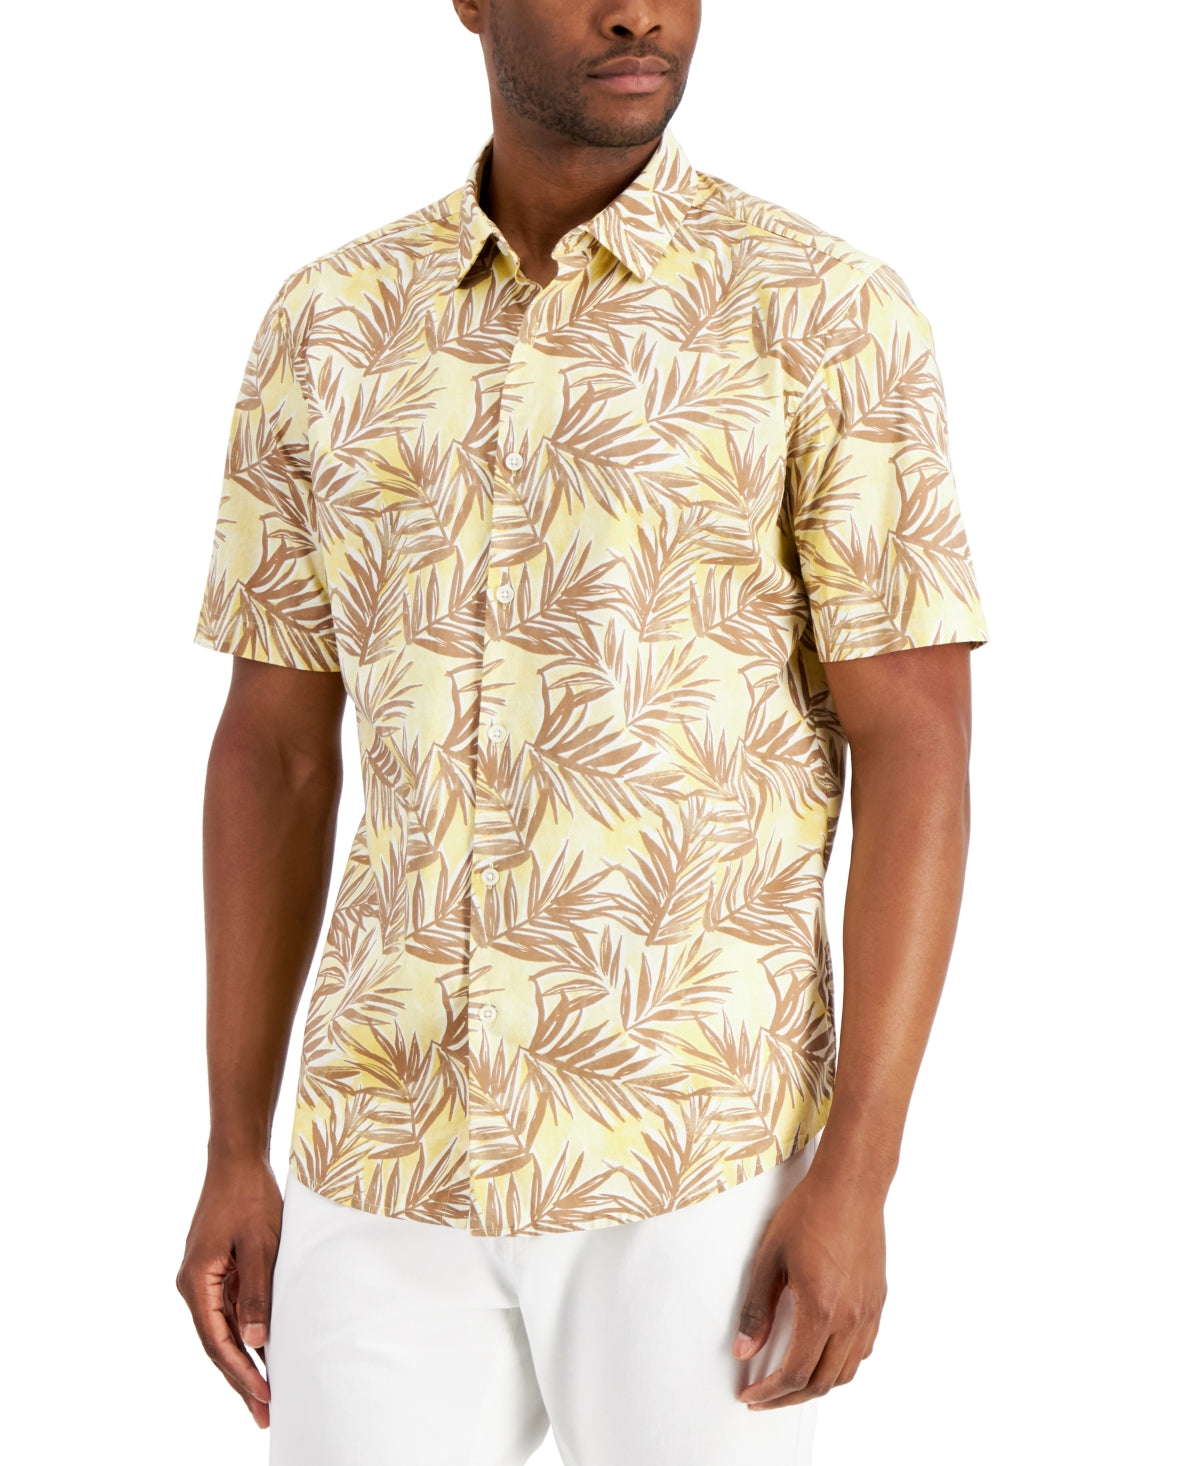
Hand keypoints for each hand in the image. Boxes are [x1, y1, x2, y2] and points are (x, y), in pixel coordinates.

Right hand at [176, 1155, 281, 1427]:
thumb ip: (257, 1291)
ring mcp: (204, 1278)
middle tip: (265, 1413)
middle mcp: (194, 1285)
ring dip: (243, 1358)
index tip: (264, 1397)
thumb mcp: (260, 1244)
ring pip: (222, 1330)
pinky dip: (245, 1332)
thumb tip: (256, 1340)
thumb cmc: (250, 1196)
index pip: (218, 1341)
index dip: (241, 1373)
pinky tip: (263, 1350)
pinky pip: (229, 1310)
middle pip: (216, 1343)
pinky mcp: (217, 1270)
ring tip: (265, 1393)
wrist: (237, 1159)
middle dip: (241, 1379)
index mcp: (197, 1282)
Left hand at [732, 1164, 885, 1408]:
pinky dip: (841, 1364)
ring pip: (846, 1371)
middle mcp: (851, 1319)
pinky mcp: (877, 1300)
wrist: (850, 1186)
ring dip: (816, 1385)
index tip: (750, 1395)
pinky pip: (863, 1349)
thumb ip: (756, 1310)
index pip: (795, 1374)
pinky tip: (822, 1353)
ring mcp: (868, 1311)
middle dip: (788, 1398)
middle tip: (764, 1397)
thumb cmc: (808, 1213)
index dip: (769, 1392)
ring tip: (789, 1382)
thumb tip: (743, 1350)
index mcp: (821, 1310)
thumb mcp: (770, 1258)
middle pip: (821, 1382)